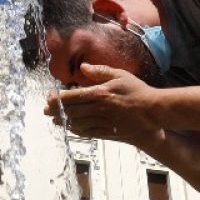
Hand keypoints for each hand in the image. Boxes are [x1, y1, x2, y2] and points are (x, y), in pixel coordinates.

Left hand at [46, 64, 162, 143]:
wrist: (153, 111)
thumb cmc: (138, 91)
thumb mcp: (120, 75)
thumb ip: (100, 71)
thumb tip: (83, 66)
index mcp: (100, 93)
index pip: (72, 97)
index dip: (58, 98)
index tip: (49, 98)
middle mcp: (99, 109)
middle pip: (71, 111)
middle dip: (56, 111)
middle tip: (45, 110)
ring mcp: (103, 122)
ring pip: (77, 123)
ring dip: (64, 122)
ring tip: (54, 120)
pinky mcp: (108, 132)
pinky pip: (88, 132)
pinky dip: (76, 130)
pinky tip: (71, 128)